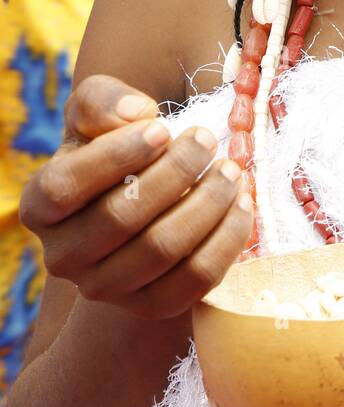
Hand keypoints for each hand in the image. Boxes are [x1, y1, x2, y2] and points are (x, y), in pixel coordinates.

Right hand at [20, 74, 251, 318]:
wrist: (138, 215)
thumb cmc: (114, 153)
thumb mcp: (97, 117)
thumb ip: (102, 101)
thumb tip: (135, 112)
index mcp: (41, 206)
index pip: (66, 186)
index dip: (115, 155)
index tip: (162, 128)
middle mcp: (64, 256)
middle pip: (120, 218)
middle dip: (174, 173)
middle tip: (207, 141)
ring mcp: (106, 288)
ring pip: (163, 249)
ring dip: (207, 204)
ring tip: (231, 170)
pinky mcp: (151, 305)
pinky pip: (196, 279)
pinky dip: (226, 239)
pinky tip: (241, 203)